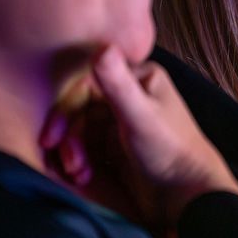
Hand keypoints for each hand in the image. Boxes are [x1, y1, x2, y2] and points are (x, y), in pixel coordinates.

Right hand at [40, 45, 237, 235]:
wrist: (187, 192)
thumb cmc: (168, 149)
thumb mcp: (140, 116)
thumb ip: (118, 84)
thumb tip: (102, 45)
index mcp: (140, 78)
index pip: (86, 86)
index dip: (65, 111)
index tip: (51, 139)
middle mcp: (132, 94)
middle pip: (82, 110)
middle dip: (70, 138)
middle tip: (69, 164)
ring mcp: (125, 120)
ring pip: (83, 130)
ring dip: (73, 152)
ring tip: (79, 175)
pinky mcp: (121, 144)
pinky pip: (89, 147)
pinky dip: (81, 160)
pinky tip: (83, 177)